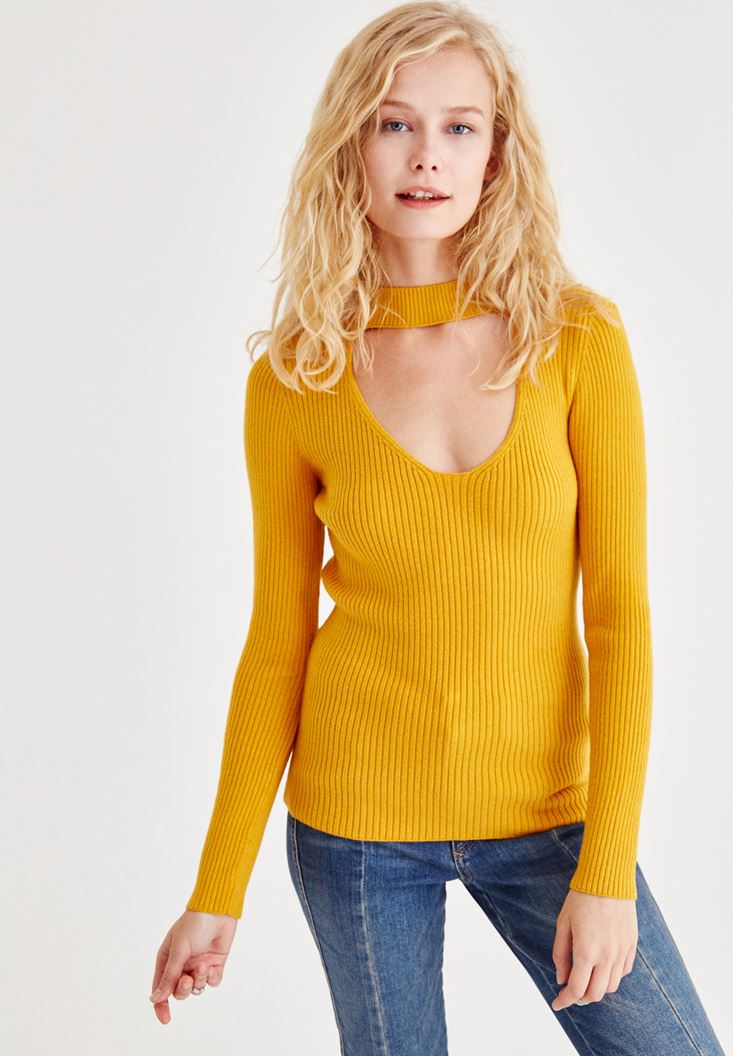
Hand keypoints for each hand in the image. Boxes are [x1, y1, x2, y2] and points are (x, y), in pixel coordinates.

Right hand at [149, 909, 237, 1023]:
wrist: (218, 910)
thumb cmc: (194, 925)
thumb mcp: (178, 950)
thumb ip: (169, 975)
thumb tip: (155, 999)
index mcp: (167, 960)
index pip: (160, 988)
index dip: (161, 1005)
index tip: (165, 1019)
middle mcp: (182, 965)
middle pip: (178, 991)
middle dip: (183, 989)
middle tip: (187, 979)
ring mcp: (198, 965)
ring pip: (196, 988)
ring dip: (199, 980)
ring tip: (203, 966)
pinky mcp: (214, 964)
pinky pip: (212, 982)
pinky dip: (212, 977)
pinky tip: (213, 965)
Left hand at [551, 888, 637, 1010]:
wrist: (608, 879)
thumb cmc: (581, 898)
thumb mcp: (563, 924)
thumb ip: (560, 954)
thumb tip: (561, 978)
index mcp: (586, 952)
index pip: (576, 989)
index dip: (565, 1001)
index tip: (556, 1003)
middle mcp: (607, 956)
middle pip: (596, 994)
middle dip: (581, 998)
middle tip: (570, 992)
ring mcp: (622, 952)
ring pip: (611, 987)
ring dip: (597, 989)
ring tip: (586, 979)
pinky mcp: (632, 945)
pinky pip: (623, 971)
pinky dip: (612, 976)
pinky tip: (602, 967)